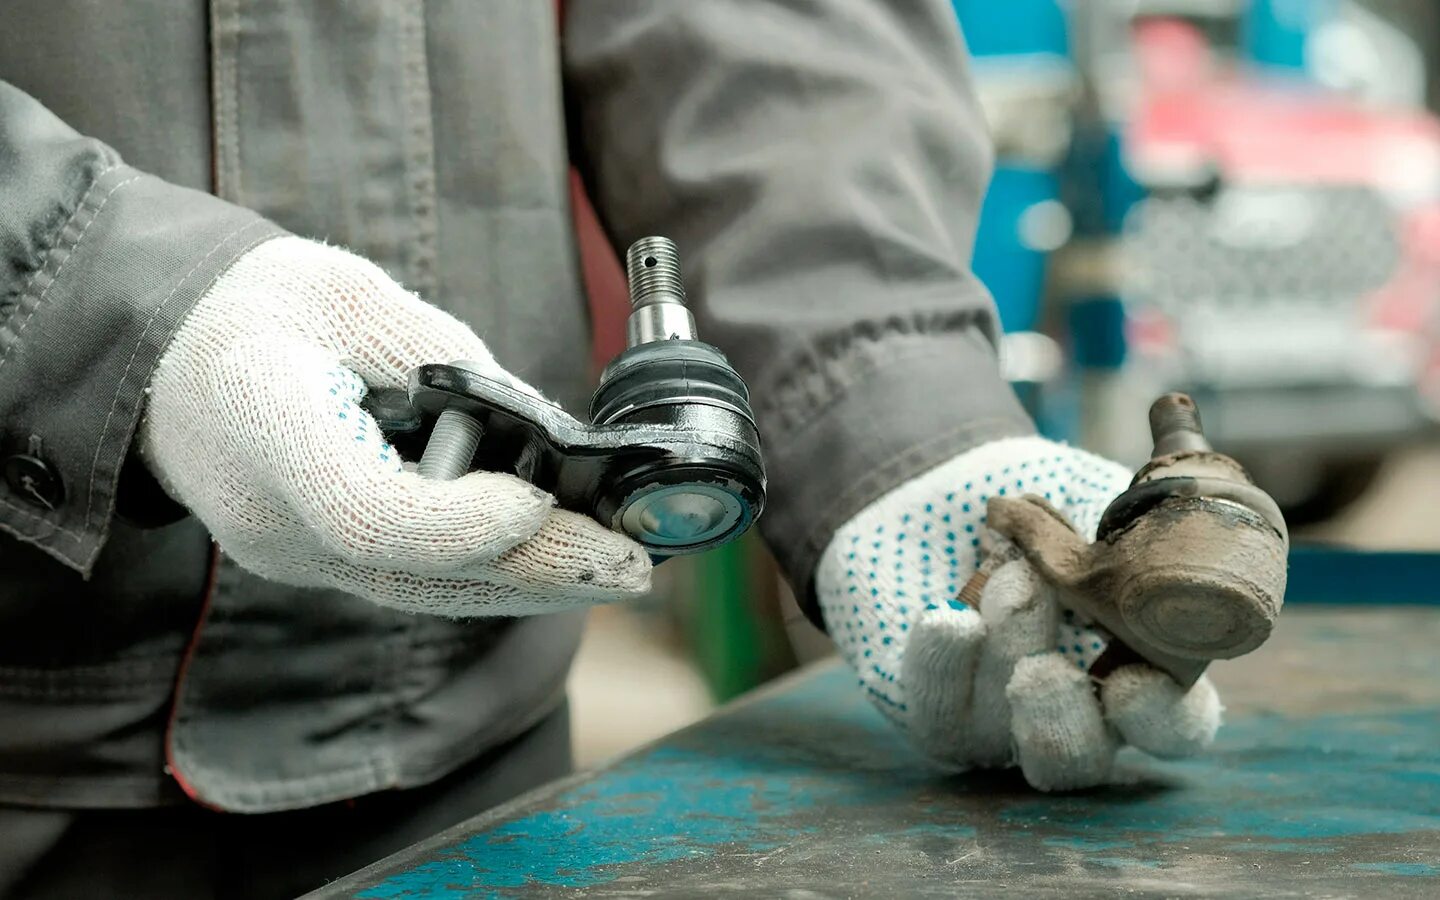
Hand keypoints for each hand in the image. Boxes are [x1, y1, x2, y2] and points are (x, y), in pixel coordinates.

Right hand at [139, 236, 650, 614]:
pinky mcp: (315, 562)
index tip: (536, 500)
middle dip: (535, 567)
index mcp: (263, 421)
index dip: (459, 521)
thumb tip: (541, 430)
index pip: (365, 511)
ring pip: (423, 593)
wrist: (166, 357)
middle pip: (414, 573)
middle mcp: (273, 516)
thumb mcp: (351, 294)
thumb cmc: (257, 309)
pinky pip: (411, 583)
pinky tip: (557, 560)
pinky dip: (489, 573)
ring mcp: (290, 553)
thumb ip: (445, 362)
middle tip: (631, 561)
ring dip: (529, 583)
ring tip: (618, 567)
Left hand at [815, 436, 1220, 789]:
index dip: (1160, 719)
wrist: (943, 483)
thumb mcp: (1090, 505)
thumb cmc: (1038, 506)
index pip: (1172, 726)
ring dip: (1007, 663)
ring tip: (1008, 584)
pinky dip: (942, 665)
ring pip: (1000, 738)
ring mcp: (997, 718)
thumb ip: (1123, 535)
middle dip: (1063, 724)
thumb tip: (1132, 545)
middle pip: (1081, 760)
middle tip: (1045, 672)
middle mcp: (1073, 711)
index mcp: (1138, 670)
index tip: (1133, 684)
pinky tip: (949, 617)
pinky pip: (934, 714)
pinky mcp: (931, 707)